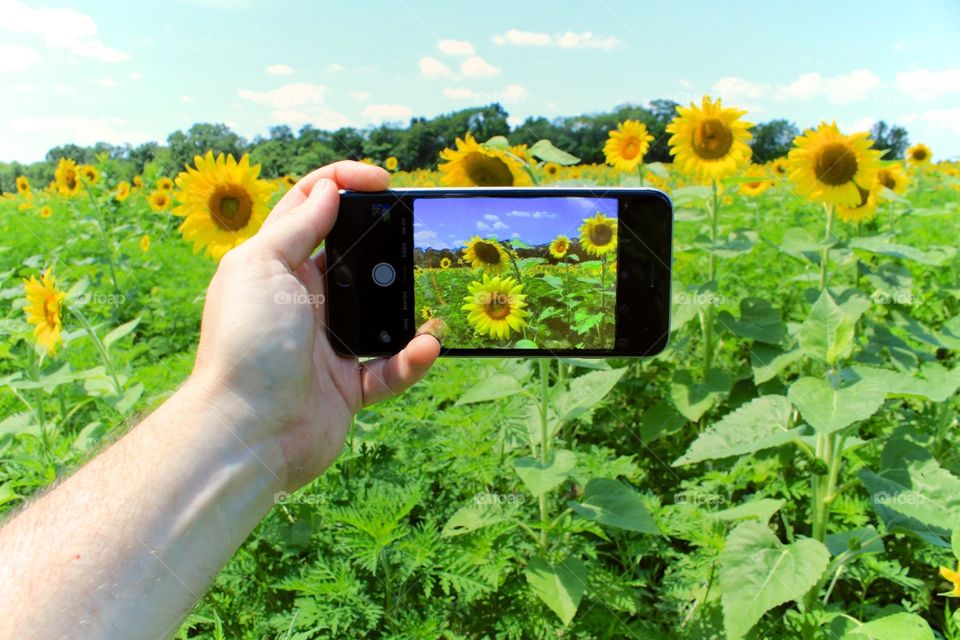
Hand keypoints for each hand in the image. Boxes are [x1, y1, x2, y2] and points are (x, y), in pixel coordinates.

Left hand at [190, 161, 439, 489]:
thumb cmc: (247, 344)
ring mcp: (327, 344)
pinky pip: (389, 368)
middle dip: (386, 246)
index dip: (343, 184)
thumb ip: (297, 227)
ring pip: (380, 315)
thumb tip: (328, 189)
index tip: (383, 181)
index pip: (311, 208)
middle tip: (416, 238)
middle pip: (354, 259)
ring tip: (431, 303)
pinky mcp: (348, 385)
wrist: (246, 432)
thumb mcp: (264, 268)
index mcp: (277, 266)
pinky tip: (426, 347)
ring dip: (407, 309)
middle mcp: (303, 302)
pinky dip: (410, 359)